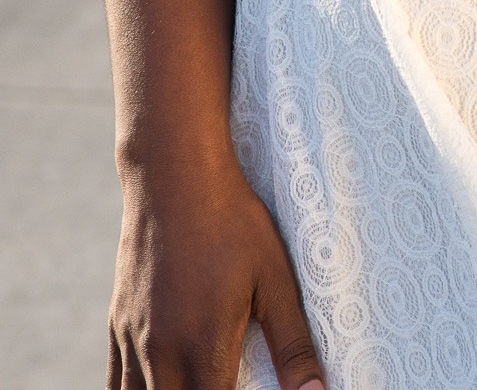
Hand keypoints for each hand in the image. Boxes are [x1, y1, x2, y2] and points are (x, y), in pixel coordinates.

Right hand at [108, 165, 323, 388]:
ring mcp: (134, 343)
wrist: (176, 176)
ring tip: (197, 381)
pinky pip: (115, 385)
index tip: (252, 389)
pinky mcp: (118, 327)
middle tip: (229, 382)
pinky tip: (161, 385)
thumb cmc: (233, 223)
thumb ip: (293, 344)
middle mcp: (160, 355)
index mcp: (203, 349)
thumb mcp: (274, 278)